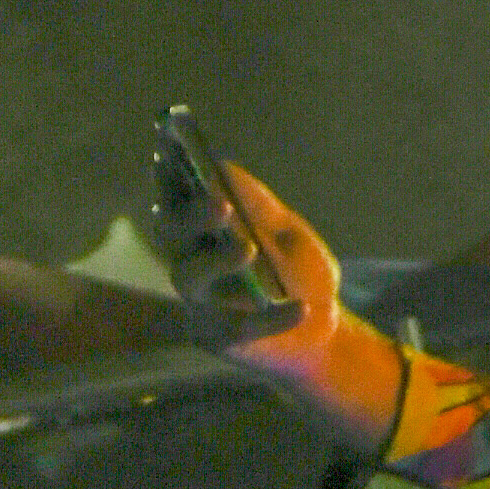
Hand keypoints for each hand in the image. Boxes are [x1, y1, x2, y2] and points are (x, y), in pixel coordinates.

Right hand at [152, 154, 406, 450]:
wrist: (322, 332)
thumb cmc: (297, 273)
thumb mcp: (287, 232)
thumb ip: (256, 203)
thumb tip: (221, 166)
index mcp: (201, 230)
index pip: (174, 196)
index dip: (167, 174)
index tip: (169, 149)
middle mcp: (188, 261)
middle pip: (170, 233)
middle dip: (190, 216)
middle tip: (221, 203)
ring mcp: (199, 303)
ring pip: (189, 278)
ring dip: (216, 261)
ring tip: (248, 248)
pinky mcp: (217, 339)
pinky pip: (239, 327)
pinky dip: (273, 318)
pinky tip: (302, 309)